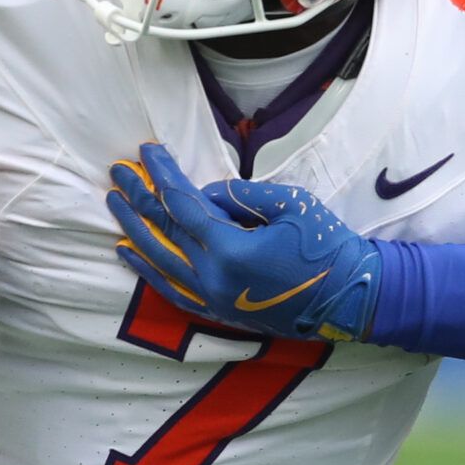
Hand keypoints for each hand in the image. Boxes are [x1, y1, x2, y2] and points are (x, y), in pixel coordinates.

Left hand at [105, 143, 381, 341]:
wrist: (350, 296)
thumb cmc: (327, 246)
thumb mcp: (291, 204)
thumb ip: (241, 195)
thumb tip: (205, 194)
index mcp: (231, 250)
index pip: (182, 205)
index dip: (162, 176)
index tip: (146, 152)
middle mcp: (213, 278)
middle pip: (162, 232)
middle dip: (138, 198)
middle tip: (117, 171)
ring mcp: (213, 299)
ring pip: (160, 261)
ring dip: (135, 230)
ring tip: (115, 204)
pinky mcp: (219, 312)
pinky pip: (172, 290)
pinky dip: (147, 270)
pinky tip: (130, 253)